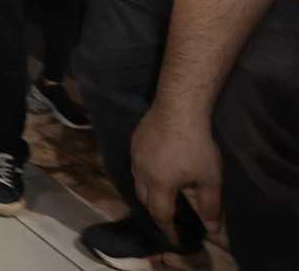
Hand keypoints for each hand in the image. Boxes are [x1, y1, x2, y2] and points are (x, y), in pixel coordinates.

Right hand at [132, 102, 222, 242]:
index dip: (168, 229)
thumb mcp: (210, 178)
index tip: (175, 238)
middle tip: (167, 218)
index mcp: (159, 185)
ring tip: (160, 195)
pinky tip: (155, 168)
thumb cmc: (196, 144)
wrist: (178, 108)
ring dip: (147, 192)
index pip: (161, 214)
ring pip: (136, 181)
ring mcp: (135, 155)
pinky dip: (143, 174)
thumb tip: (212, 229)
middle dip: (155, 212)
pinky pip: (135, 165)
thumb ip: (209, 205)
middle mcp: (141, 173)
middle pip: (144, 199)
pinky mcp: (134, 141)